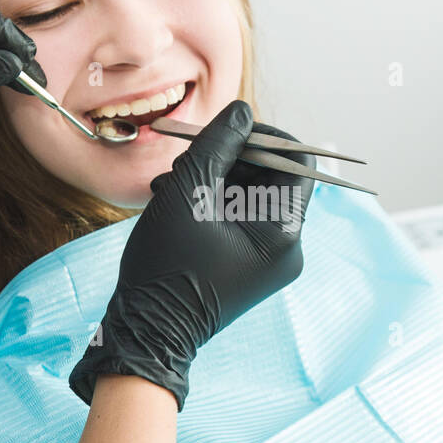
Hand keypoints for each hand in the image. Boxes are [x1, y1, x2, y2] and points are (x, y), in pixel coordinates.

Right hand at [69, 100, 316, 410]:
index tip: (225, 132)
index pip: (295, 163)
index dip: (263, 138)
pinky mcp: (251, 268)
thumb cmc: (166, 266)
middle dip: (229, 160)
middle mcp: (288, 248)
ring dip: (214, 180)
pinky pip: (242, 220)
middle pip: (272, 178)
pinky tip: (174, 202)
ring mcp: (270, 261)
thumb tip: (242, 111)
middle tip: (187, 159)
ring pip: (252, 197)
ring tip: (169, 185)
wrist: (147, 332)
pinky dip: (213, 205)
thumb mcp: (188, 191)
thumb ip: (218, 144)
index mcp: (283, 231)